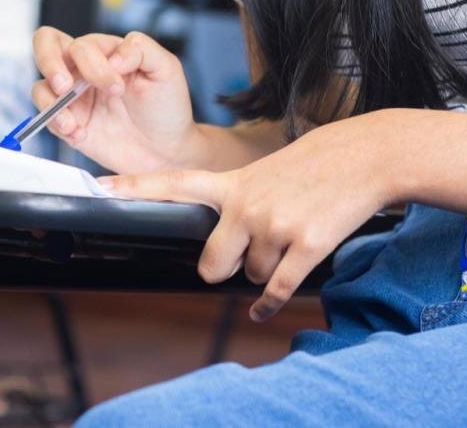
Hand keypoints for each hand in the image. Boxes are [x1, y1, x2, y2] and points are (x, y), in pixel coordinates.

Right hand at [32, 27, 200, 173]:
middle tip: (66, 87)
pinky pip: (46, 118)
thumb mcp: (166, 70)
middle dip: (49, 63)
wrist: (166, 150)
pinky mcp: (68, 124)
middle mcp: (85, 70)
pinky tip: (79, 133)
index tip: (117, 88)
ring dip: (51, 103)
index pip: (82, 43)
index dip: (93, 64)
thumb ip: (142, 50)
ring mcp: (74, 97)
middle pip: (46, 45)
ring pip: (40, 86)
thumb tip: (113, 55)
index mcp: (107, 51)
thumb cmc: (167, 107)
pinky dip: (56, 125)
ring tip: (73, 122)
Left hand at [99, 110, 400, 321]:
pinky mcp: (306, 246)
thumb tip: (228, 244)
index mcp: (233, 183)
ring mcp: (276, 226)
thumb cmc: (318, 162)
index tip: (98, 188)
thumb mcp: (267, 169)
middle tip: (240, 256)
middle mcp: (247, 206)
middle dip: (223, 269)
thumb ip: (238, 198)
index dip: (133, 188)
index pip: (173, 183)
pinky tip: (265, 310)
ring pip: (252, 277)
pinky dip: (270, 304)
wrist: (368, 155)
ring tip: (290, 238)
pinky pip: (277, 290)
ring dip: (267, 269)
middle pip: (211, 265)